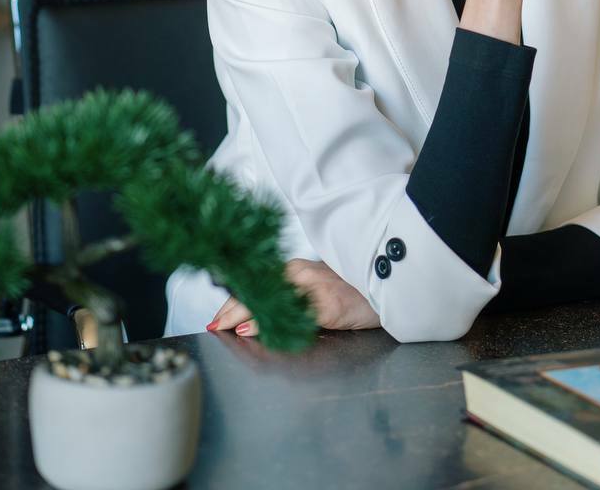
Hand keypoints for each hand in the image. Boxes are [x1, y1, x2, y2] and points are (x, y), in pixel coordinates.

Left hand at [206, 259, 380, 336]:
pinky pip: (292, 314)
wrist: (386, 288)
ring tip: (225, 327)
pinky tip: (253, 329)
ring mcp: (314, 288)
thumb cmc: (350, 292)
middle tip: (213, 326)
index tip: (215, 318)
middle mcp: (300, 274)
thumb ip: (290, 300)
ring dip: (244, 314)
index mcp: (295, 270)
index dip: (233, 302)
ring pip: (270, 300)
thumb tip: (257, 318)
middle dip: (231, 309)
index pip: (256, 285)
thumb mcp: (315, 292)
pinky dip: (269, 322)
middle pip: (258, 290)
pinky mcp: (327, 304)